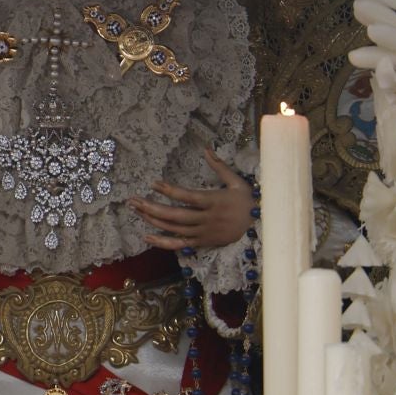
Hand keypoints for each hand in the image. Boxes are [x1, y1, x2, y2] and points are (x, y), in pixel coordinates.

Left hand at [131, 147, 253, 251]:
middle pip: (175, 215)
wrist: (263, 228)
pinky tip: (147, 236)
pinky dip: (162, 242)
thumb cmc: (249, 201)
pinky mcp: (202, 242)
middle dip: (151, 207)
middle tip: (133, 200)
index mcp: (214, 201)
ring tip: (136, 210)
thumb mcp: (237, 182)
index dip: (170, 191)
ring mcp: (203, 232)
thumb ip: (220, 166)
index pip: (188, 196)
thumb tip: (206, 149)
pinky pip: (179, 245)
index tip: (153, 183)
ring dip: (153, 220)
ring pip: (174, 229)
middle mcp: (207, 218)